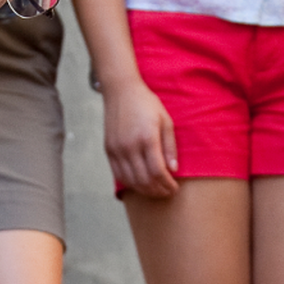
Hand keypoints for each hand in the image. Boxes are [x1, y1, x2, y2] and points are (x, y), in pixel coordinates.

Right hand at [104, 74, 179, 197]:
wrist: (121, 91)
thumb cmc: (146, 104)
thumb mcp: (165, 120)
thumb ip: (170, 146)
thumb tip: (173, 170)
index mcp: (147, 137)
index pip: (158, 171)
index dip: (167, 184)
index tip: (174, 188)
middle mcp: (130, 146)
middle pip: (144, 179)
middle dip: (158, 190)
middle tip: (167, 192)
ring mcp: (117, 149)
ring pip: (131, 180)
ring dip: (145, 190)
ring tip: (155, 191)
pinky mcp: (108, 150)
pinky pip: (119, 174)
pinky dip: (130, 183)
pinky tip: (140, 184)